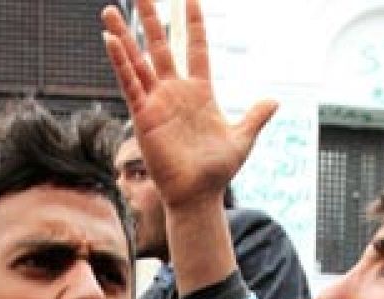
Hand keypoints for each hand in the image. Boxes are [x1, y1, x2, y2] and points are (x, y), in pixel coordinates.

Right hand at [100, 0, 275, 208]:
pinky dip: (121, 63)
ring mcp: (157, 102)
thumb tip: (274, 101)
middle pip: (160, 46)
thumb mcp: (242, 138)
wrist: (199, 195)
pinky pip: (130, 84)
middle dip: (150, 19)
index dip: (193, 22)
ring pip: (138, 62)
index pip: (195, 47)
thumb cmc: (218, 171)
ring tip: (109, 10)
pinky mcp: (143, 116)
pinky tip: (111, 41)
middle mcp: (175, 92)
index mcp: (199, 91)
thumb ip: (255, 117)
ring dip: (123, 37)